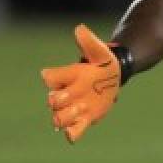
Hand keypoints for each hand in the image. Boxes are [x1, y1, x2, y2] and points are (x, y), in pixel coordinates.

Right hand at [40, 24, 120, 143]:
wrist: (112, 76)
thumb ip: (88, 41)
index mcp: (66, 76)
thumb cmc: (102, 61)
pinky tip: (73, 134)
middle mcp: (65, 93)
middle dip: (61, 101)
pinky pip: (72, 132)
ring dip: (67, 117)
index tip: (73, 77)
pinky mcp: (82, 120)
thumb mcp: (98, 51)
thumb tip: (79, 28)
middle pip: (52, 102)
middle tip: (80, 99)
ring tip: (83, 109)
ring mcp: (72, 108)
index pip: (50, 78)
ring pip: (59, 119)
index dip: (56, 79)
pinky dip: (71, 134)